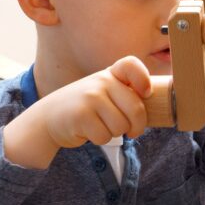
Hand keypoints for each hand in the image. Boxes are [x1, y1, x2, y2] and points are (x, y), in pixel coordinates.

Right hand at [3, 56, 150, 168]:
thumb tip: (156, 107)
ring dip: (114, 133)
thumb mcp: (103, 92)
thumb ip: (125, 93)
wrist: (48, 118)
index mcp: (110, 74)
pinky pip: (105, 136)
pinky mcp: (81, 115)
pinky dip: (99, 139)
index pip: (131, 65)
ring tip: (99, 125)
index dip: (143, 79)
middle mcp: (101, 82)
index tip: (146, 93)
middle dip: (136, 126)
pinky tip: (88, 131)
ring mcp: (90, 97)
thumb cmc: (85, 107)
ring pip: (121, 126)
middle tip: (130, 131)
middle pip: (136, 109)